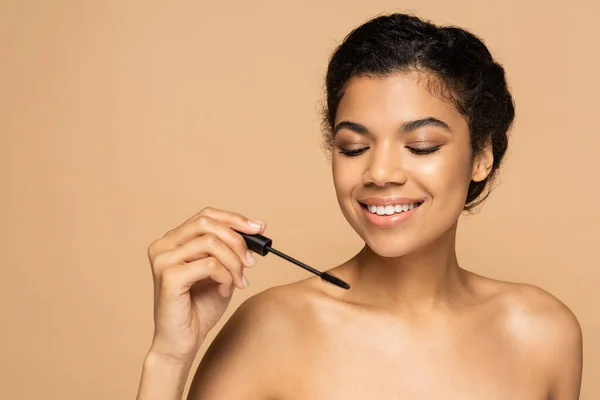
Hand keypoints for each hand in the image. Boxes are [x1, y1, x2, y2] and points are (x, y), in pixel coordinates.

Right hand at [145, 207, 265, 361]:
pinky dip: (226, 276)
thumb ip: (229, 250)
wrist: (182, 342)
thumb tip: (254, 229)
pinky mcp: (169, 277)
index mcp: (172, 241)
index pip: (205, 216)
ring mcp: (163, 260)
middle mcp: (163, 246)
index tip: (259, 228)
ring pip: (211, 242)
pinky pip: (210, 264)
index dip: (234, 219)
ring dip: (233, 262)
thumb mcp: (220, 271)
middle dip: (236, 240)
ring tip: (238, 282)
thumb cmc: (198, 308)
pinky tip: (224, 291)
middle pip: (207, 223)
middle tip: (251, 262)